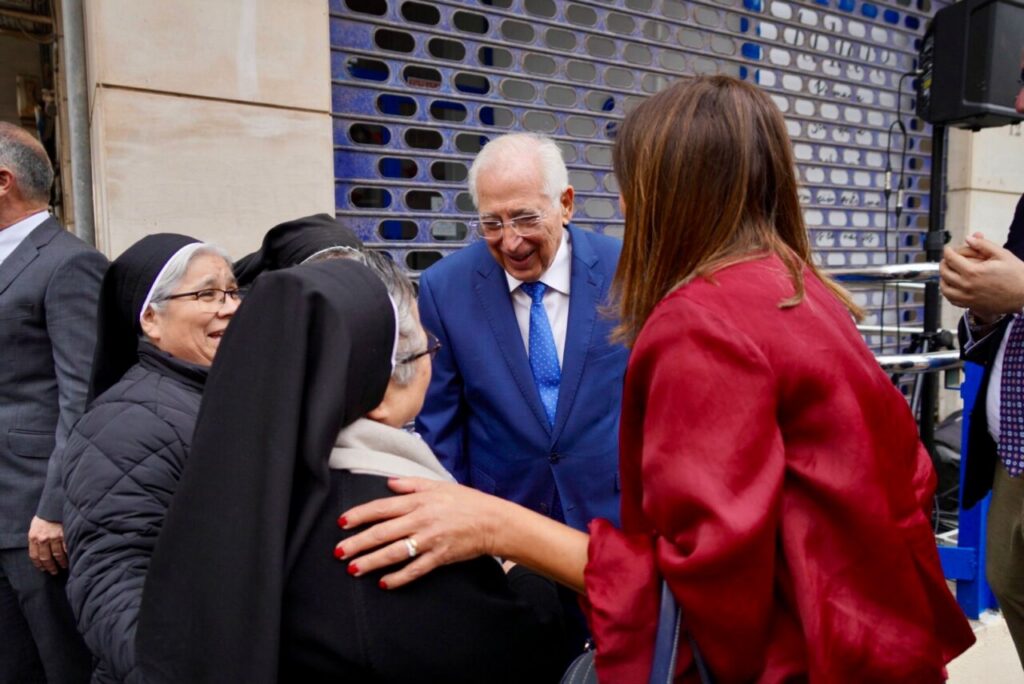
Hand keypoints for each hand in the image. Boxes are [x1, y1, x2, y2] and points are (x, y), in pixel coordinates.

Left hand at [27, 516, 66, 574]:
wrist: (55, 504)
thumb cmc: (45, 515)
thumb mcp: (35, 526)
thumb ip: (36, 537)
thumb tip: (39, 549)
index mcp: (33, 537)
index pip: (34, 556)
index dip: (38, 564)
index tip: (43, 569)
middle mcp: (43, 539)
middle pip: (45, 558)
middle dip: (50, 566)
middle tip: (54, 572)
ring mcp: (54, 537)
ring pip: (57, 555)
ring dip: (60, 562)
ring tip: (63, 567)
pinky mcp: (65, 534)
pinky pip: (66, 548)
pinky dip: (68, 554)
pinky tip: (70, 558)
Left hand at [335, 478, 502, 589]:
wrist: (493, 521)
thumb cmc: (466, 501)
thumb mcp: (439, 485)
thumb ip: (411, 484)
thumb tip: (388, 483)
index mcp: (419, 501)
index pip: (382, 508)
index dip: (360, 515)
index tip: (342, 522)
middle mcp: (421, 520)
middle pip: (383, 533)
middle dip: (358, 543)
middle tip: (339, 551)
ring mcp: (430, 540)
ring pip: (395, 553)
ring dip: (372, 561)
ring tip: (353, 568)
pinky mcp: (440, 557)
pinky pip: (415, 569)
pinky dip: (399, 577)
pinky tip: (384, 583)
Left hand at [940, 234, 1023, 320]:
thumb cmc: (1017, 274)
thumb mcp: (1002, 254)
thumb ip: (983, 245)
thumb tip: (968, 239)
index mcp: (973, 272)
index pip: (951, 259)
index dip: (947, 251)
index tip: (948, 249)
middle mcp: (967, 286)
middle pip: (945, 273)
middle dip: (943, 263)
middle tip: (946, 259)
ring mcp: (968, 297)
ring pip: (945, 288)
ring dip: (943, 278)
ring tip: (947, 272)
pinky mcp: (971, 305)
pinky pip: (952, 300)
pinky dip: (948, 292)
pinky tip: (952, 286)